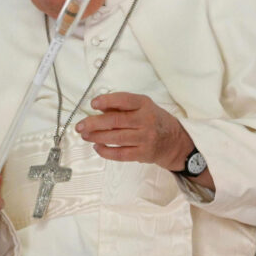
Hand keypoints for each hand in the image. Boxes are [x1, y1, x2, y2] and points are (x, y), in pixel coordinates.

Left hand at [75, 92, 191, 170]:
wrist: (175, 142)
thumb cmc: (153, 120)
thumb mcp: (142, 107)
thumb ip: (121, 106)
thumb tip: (98, 108)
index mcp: (144, 104)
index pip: (124, 100)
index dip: (107, 101)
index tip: (93, 104)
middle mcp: (146, 120)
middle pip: (116, 121)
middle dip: (94, 123)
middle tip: (80, 126)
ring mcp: (145, 138)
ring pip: (116, 138)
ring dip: (97, 137)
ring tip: (85, 135)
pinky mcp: (143, 154)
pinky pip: (121, 154)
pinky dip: (106, 152)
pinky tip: (97, 147)